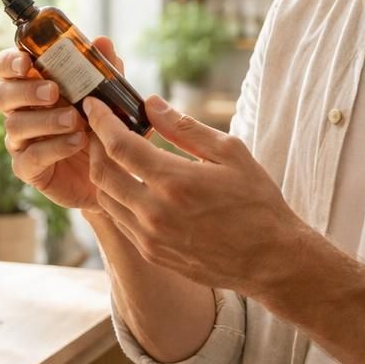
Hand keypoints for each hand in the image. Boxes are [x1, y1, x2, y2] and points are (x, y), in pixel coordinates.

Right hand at [0, 36, 126, 212]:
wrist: (112, 172)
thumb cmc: (101, 126)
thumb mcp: (107, 95)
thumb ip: (103, 70)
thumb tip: (102, 42)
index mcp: (32, 86)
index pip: (5, 68)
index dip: (9, 62)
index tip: (26, 62)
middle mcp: (20, 112)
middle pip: (2, 95)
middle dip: (26, 90)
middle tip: (53, 91)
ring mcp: (20, 141)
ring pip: (15, 126)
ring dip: (46, 120)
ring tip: (75, 120)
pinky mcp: (28, 169)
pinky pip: (30, 157)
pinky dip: (54, 147)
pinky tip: (76, 141)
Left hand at [84, 93, 300, 295]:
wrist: (270, 259)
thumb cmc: (256, 201)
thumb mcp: (230, 153)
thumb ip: (185, 128)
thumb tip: (151, 104)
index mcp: (174, 182)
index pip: (119, 146)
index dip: (101, 121)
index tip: (94, 105)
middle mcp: (155, 213)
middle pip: (102, 172)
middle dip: (94, 143)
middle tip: (98, 126)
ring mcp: (150, 237)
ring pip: (105, 199)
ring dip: (101, 171)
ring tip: (112, 152)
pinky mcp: (152, 253)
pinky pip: (119, 220)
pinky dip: (115, 196)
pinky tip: (128, 182)